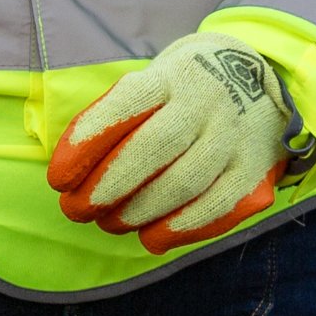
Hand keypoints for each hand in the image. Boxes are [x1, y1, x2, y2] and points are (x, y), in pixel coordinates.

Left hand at [51, 36, 291, 254]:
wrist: (258, 77)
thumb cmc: (181, 90)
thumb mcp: (151, 82)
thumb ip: (119, 119)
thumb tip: (75, 173)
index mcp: (171, 76)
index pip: (125, 104)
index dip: (87, 142)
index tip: (57, 178)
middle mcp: (205, 102)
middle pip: (154, 147)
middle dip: (108, 186)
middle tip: (76, 210)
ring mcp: (233, 135)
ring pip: (185, 181)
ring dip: (140, 211)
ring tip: (109, 224)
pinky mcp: (254, 167)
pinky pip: (219, 205)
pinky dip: (182, 228)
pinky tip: (152, 239)